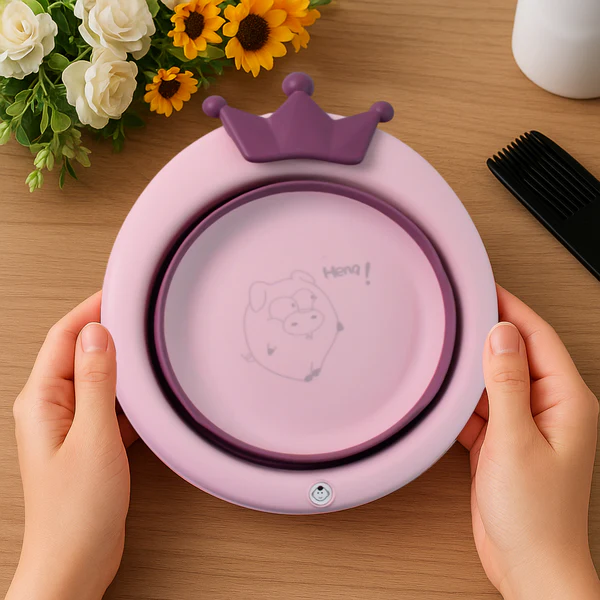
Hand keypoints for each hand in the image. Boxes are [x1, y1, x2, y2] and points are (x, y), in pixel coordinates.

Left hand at [7, 292, 136, 599]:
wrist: (76, 562)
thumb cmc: (76, 512)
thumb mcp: (93, 437)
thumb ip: (96, 383)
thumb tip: (98, 334)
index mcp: (42, 402)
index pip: (64, 337)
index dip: (90, 309)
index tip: (118, 290)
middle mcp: (52, 409)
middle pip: (78, 351)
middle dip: (108, 329)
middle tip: (139, 313)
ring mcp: (71, 425)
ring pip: (96, 376)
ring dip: (121, 361)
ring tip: (147, 349)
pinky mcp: (90, 440)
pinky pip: (109, 401)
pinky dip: (128, 392)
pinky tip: (146, 396)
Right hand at [459, 286, 599, 599]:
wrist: (526, 564)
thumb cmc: (534, 515)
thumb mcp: (515, 440)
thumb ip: (507, 384)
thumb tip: (502, 335)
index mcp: (568, 402)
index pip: (537, 338)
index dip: (511, 309)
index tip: (485, 288)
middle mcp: (550, 409)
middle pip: (516, 355)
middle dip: (486, 336)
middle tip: (457, 315)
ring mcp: (526, 425)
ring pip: (496, 381)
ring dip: (472, 370)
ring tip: (445, 354)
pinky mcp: (505, 442)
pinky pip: (483, 407)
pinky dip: (464, 401)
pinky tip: (447, 397)